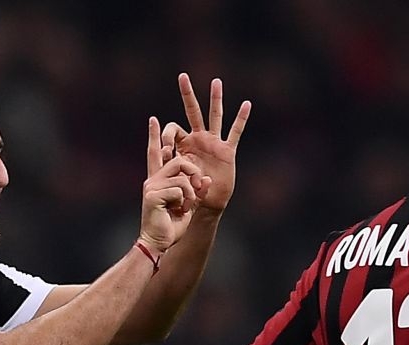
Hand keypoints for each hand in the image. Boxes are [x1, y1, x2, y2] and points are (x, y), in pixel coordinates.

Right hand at [139, 116, 209, 253]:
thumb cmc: (171, 227)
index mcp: (158, 180)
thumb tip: (204, 177)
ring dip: (191, 192)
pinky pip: (180, 188)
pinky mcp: (152, 193)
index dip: (154, 136)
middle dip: (194, 173)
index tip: (152, 120)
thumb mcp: (188, 205)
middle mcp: (152, 179)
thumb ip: (196, 189)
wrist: (157, 243)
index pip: (156, 153)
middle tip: (196, 189)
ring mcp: (151, 185)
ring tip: (185, 207)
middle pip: (180, 161)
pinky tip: (177, 211)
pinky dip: (185, 201)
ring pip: (182, 175)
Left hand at [161, 72, 250, 212]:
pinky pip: (235, 132)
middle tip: (182, 76)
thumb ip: (170, 163)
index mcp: (183, 144)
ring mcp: (214, 143)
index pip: (173, 128)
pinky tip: (246, 105)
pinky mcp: (227, 151)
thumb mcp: (175, 176)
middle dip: (187, 94)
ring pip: (215, 116)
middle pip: (193, 111)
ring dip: (215, 99)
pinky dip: (241, 119)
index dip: (166, 135)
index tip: (165, 150)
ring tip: (215, 82)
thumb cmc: (188, 191)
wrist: (206, 203)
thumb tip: (163, 153)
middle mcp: (199, 138)